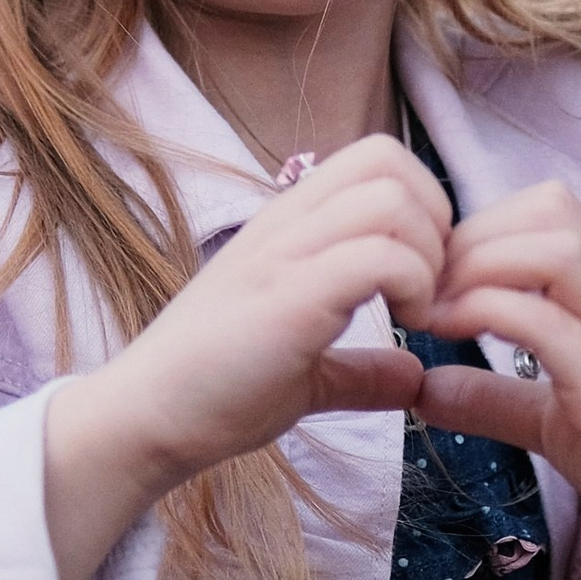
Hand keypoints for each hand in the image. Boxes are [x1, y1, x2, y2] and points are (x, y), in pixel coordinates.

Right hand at [42, 134, 445, 579]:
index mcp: (288, 225)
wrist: (145, 422)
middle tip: (429, 290)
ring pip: (390, 199)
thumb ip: (360, 369)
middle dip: (435, 220)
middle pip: (388, 158)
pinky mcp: (287, 299)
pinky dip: (413, 288)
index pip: (376, 157)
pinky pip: (378, 256)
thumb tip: (415, 378)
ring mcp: (283, 255)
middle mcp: (285, 224)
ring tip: (416, 314)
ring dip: (426, 256)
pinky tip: (405, 331)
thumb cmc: (215, 393)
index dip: (424, 206)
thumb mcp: (306, 373)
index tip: (425, 278)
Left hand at [407, 182, 580, 579]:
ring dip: (479, 266)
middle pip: (551, 208)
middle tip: (427, 291)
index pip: (551, 207)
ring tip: (437, 312)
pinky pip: (550, 322)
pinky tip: (453, 337)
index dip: (482, 225)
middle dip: (472, 236)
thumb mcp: (553, 419)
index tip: (438, 277)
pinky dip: (487, 313)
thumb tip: (424, 389)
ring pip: (555, 249)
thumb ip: (493, 397)